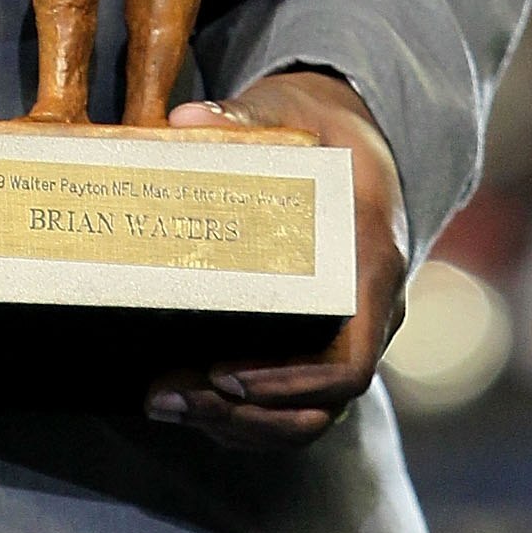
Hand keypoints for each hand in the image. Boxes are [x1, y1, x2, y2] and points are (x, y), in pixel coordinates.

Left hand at [144, 69, 408, 449]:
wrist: (353, 141)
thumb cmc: (324, 128)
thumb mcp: (294, 108)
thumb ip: (247, 115)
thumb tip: (187, 120)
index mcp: (372, 265)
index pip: (350, 361)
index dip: (290, 383)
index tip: (224, 378)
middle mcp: (369, 316)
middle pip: (320, 405)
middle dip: (243, 416)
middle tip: (166, 396)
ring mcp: (346, 335)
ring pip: (304, 416)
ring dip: (233, 424)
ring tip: (160, 401)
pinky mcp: (319, 343)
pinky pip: (290, 404)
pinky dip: (239, 417)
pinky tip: (181, 399)